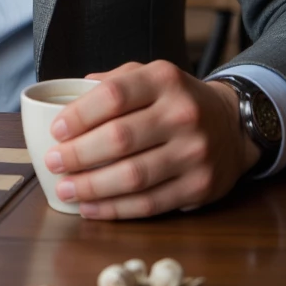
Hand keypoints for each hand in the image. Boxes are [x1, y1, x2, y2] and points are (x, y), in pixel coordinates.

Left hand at [43, 61, 260, 219]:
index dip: (80, 115)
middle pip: (120, 138)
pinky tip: (91, 208)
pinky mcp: (199, 186)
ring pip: (133, 176)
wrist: (233, 125)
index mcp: (164, 79)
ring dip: (92, 186)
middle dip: (79, 154)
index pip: (114, 96)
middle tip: (53, 162)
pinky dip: (115, 209)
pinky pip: (150, 203)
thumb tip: (68, 98)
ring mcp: (194, 152)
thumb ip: (113, 82)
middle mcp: (182, 114)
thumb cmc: (177, 100)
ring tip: (65, 189)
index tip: (56, 130)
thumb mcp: (150, 76)